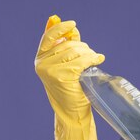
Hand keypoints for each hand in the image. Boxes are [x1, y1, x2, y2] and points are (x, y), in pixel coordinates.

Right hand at [35, 15, 104, 139]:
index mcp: (41, 58)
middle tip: (92, 56)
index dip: (61, 29)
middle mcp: (42, 63)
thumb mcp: (66, 66)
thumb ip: (66, 48)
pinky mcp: (62, 76)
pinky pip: (82, 60)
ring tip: (95, 60)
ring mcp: (50, 70)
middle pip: (69, 44)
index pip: (49, 37)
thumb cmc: (72, 90)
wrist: (72, 113)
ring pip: (76, 51)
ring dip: (90, 53)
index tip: (73, 25)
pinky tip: (99, 59)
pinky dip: (93, 58)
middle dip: (84, 48)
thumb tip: (73, 31)